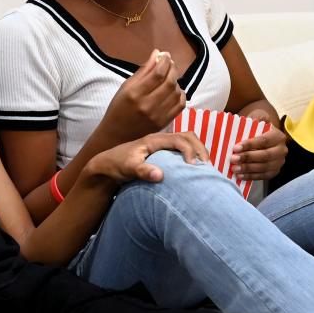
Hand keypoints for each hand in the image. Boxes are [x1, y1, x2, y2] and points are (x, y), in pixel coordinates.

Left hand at [84, 131, 208, 184]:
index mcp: (155, 140)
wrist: (107, 165)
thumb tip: (160, 175)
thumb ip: (143, 171)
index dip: (190, 151)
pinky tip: (195, 169)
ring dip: (199, 151)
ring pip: (188, 141)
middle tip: (206, 165)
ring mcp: (163, 145)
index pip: (180, 139)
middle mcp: (161, 139)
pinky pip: (183, 149)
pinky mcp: (164, 153)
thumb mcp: (128, 168)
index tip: (193, 166)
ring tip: (205, 166)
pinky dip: (193, 155)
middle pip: (188, 137)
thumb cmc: (117, 165)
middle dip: (200, 149)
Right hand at [102, 50, 185, 139]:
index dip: (164, 62)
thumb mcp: (126, 87)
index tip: (165, 55)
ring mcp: (157, 116)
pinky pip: (180, 105)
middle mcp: (147, 105)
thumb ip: (143, 71)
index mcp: (135, 94)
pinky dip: (181, 94)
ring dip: (176, 81)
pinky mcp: (164, 123)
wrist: (118, 134)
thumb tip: (157, 53)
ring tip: (170, 77)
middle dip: (173, 69)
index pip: (157, 74)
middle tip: (170, 63)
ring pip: (176, 93)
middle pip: (169, 82)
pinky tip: (174, 90)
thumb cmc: (119, 107)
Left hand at [229, 111, 287, 180]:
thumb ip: (256, 117)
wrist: (264, 139)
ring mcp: (279, 162)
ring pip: (264, 167)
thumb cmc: (257, 129)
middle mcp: (282, 150)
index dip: (250, 145)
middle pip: (265, 155)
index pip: (263, 141)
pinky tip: (239, 176)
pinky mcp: (274, 172)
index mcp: (278, 136)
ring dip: (248, 169)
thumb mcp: (258, 119)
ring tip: (234, 168)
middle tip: (233, 159)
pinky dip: (250, 177)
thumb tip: (255, 118)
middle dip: (248, 158)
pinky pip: (263, 176)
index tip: (236, 147)